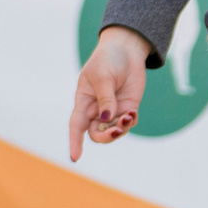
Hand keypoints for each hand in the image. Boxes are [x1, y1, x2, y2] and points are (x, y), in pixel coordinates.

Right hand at [68, 25, 151, 160]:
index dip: (74, 142)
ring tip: (129, 116)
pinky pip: (128, 122)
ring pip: (113, 130)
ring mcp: (113, 109)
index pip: (76, 126)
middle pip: (96, 133)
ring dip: (121, 128)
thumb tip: (106, 119)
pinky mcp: (128, 106)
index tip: (75, 158)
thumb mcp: (103, 77)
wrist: (126, 49)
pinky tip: (133, 113)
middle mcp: (96, 109)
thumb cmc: (107, 60)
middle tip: (117, 129)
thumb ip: (105, 98)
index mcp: (83, 101)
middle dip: (106, 136)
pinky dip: (131, 121)